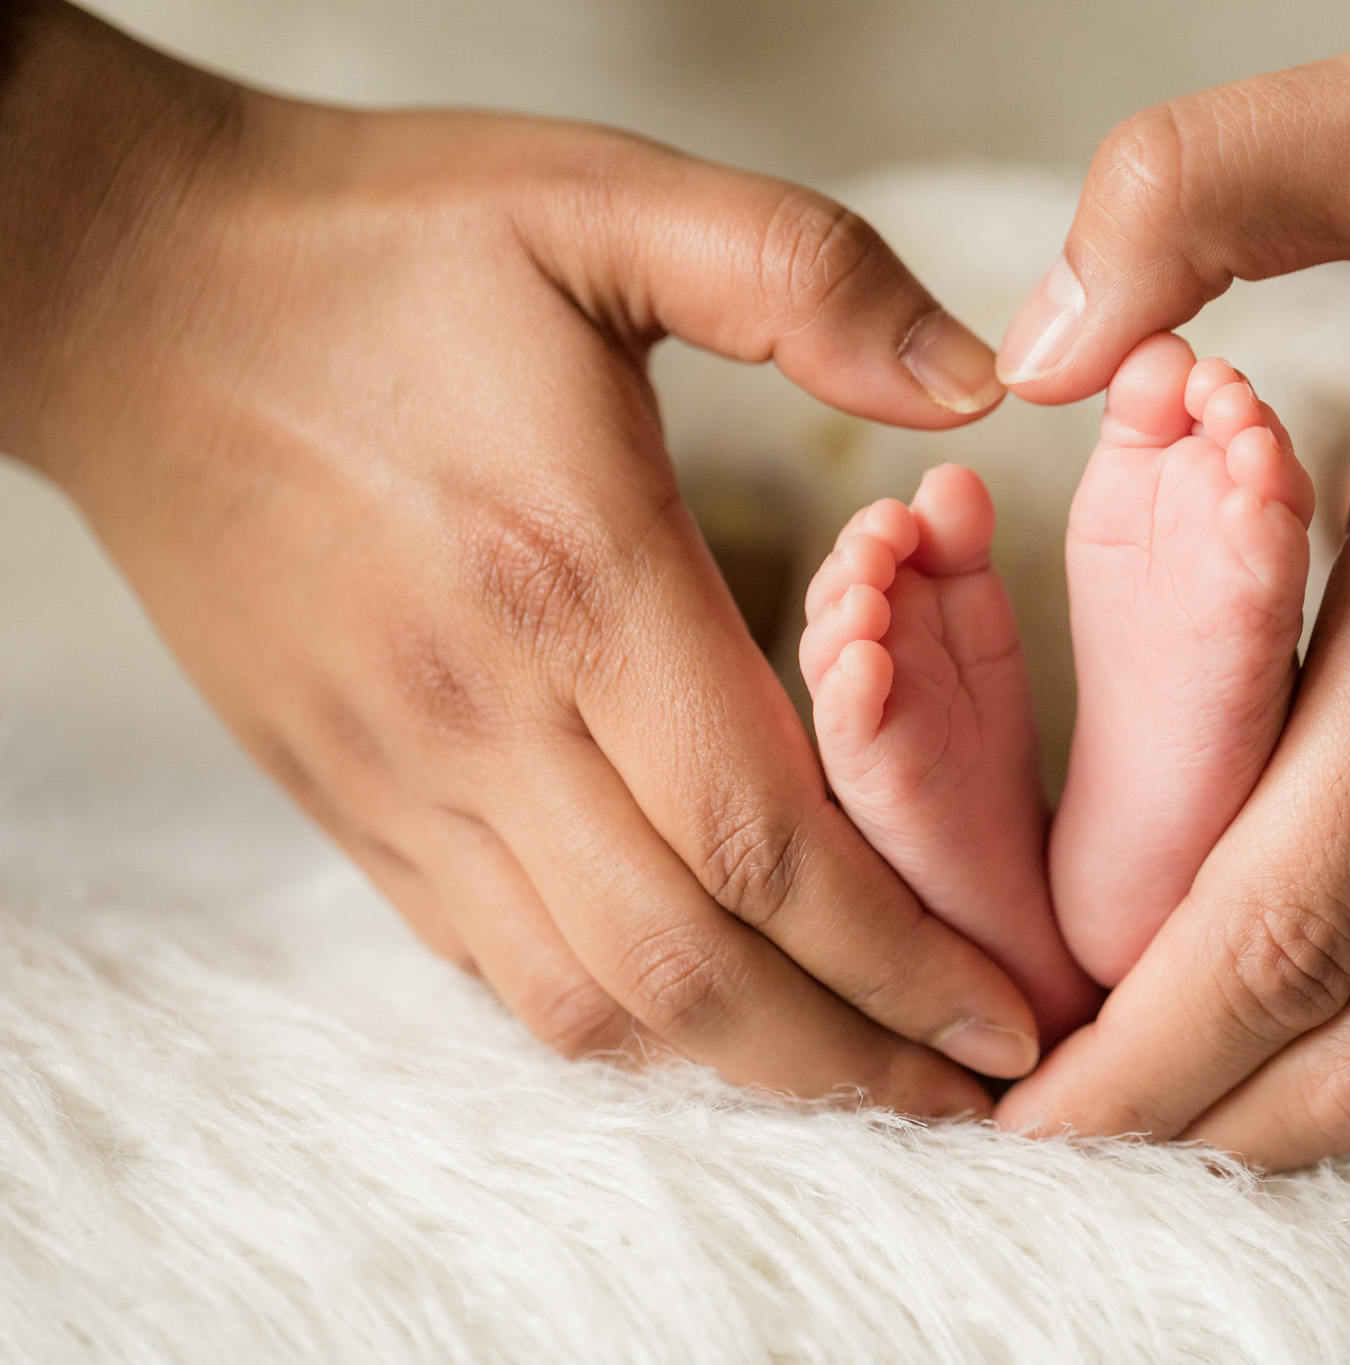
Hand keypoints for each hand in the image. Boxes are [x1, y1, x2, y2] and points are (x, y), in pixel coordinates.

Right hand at [0, 1, 1038, 1110]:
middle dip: (849, 1057)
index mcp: (576, 578)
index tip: (1001, 1013)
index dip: (898, 953)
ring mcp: (401, 771)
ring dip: (737, 1067)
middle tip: (970, 1099)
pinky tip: (695, 1021)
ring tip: (859, 1087)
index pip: (761, 838)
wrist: (128, 285)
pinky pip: (484, 958)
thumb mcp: (603, 199)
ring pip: (582, 996)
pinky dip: (608, 1019)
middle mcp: (485, 711)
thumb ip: (806, 278)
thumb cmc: (372, 244)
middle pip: (688, 965)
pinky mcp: (345, 790)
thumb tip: (975, 384)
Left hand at [994, 7, 1349, 1164]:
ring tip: (1156, 1096)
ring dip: (1287, 1096)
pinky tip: (1326, 976)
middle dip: (1176, 1127)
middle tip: (1040, 1147)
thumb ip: (1197, 194)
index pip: (1272, 930)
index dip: (1124, 1058)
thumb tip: (1038, 336)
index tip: (1002, 1107)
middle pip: (1349, 1048)